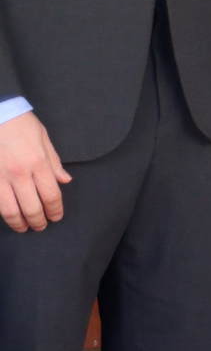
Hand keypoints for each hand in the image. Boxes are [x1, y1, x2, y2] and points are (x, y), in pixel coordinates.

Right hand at [0, 111, 69, 233]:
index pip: (51, 196)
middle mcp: (19, 173)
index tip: (56, 217)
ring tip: (23, 227)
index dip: (55, 210)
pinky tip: (8, 214)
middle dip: (38, 221)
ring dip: (18, 223)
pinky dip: (2, 212)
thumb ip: (54, 163)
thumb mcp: (44, 138)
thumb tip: (65, 181)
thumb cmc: (20, 123)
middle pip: (32, 207)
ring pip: (9, 210)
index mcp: (38, 163)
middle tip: (41, 226)